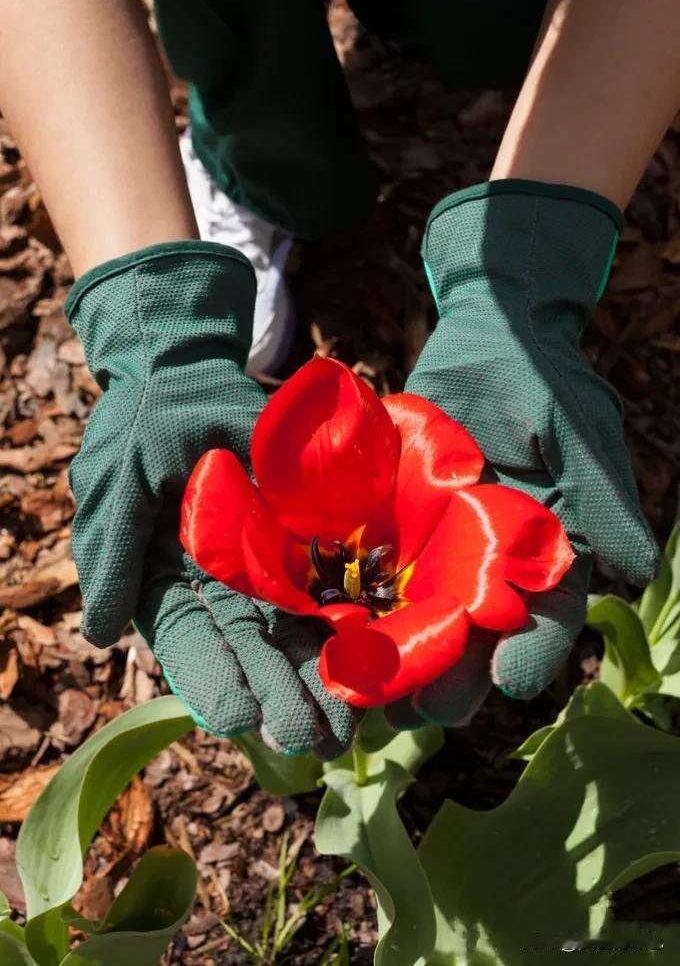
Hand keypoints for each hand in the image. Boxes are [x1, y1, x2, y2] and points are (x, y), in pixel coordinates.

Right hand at [66, 241, 355, 755]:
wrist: (197, 371)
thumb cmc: (151, 421)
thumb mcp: (119, 478)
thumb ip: (111, 553)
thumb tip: (100, 636)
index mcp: (169, 583)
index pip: (192, 644)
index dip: (215, 681)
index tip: (242, 719)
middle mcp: (220, 587)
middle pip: (251, 651)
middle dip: (280, 696)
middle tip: (314, 739)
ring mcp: (266, 568)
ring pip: (295, 633)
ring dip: (319, 679)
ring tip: (347, 726)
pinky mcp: (304, 543)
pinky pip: (328, 585)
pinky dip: (348, 623)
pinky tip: (371, 661)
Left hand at [385, 181, 658, 727]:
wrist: (489, 336)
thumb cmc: (542, 382)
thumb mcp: (576, 432)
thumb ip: (601, 498)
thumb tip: (638, 568)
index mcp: (541, 558)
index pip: (547, 619)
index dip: (535, 652)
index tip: (519, 683)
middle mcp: (487, 567)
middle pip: (473, 639)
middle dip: (453, 678)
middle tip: (427, 714)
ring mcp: (434, 552)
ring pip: (414, 621)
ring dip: (391, 662)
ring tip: (366, 697)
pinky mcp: (388, 528)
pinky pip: (365, 573)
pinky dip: (344, 605)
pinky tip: (319, 636)